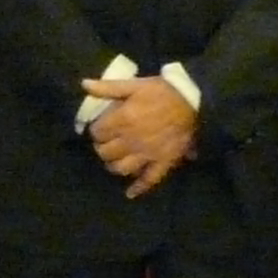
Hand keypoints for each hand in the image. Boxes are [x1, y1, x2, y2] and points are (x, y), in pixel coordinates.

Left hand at [82, 73, 197, 198]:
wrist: (194, 101)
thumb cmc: (162, 91)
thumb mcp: (134, 85)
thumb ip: (108, 87)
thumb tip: (84, 85)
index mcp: (123, 120)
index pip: (98, 133)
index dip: (96, 130)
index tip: (99, 128)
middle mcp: (132, 140)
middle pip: (106, 152)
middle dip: (102, 147)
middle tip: (105, 143)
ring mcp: (148, 154)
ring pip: (122, 168)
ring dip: (114, 166)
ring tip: (114, 160)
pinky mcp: (163, 161)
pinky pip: (150, 179)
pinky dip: (139, 188)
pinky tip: (130, 193)